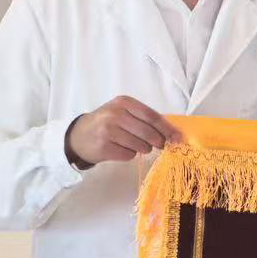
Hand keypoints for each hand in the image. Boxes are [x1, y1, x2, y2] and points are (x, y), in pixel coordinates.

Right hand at [65, 96, 181, 168]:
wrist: (79, 136)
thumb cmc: (107, 123)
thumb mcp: (123, 112)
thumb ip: (144, 119)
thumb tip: (172, 133)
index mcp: (124, 102)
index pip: (152, 116)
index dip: (167, 128)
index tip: (178, 138)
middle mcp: (115, 114)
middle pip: (148, 132)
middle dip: (158, 141)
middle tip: (159, 145)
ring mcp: (108, 131)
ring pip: (140, 146)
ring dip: (143, 148)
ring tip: (134, 144)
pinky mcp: (104, 147)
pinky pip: (129, 155)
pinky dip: (129, 154)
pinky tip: (120, 149)